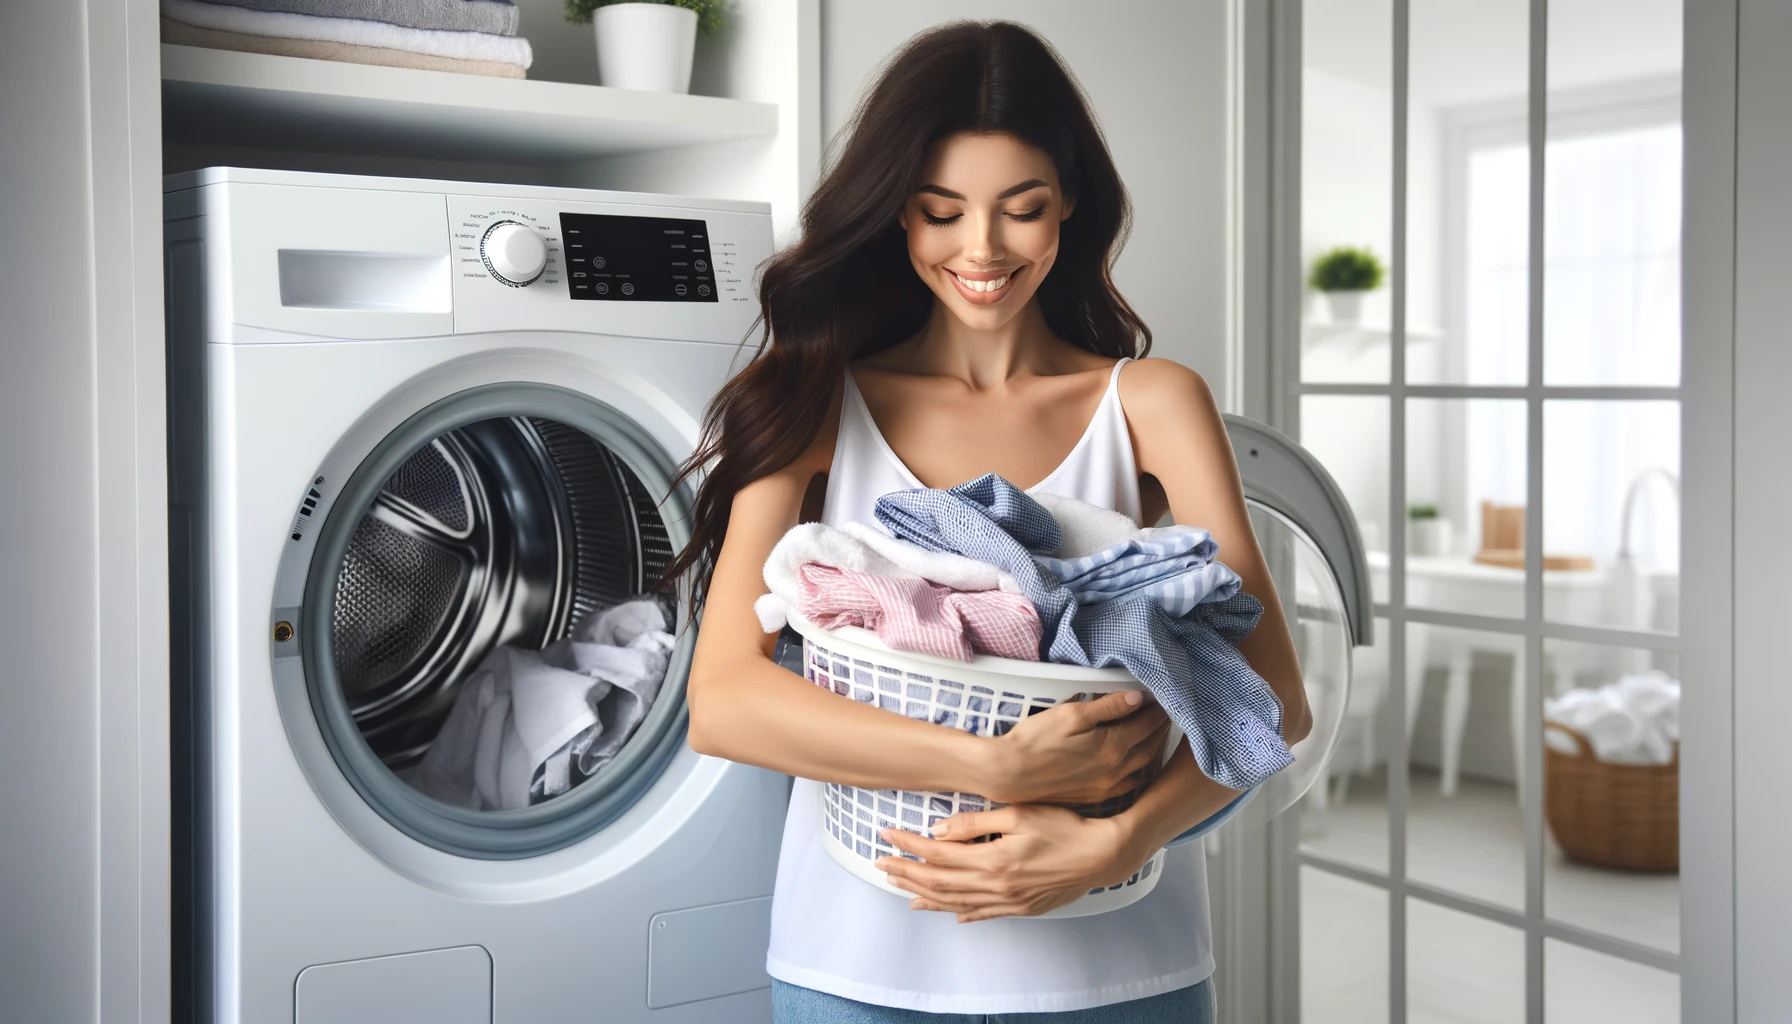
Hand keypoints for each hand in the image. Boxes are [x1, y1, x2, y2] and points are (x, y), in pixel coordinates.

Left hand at [874, 805, 1149, 922]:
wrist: (1102, 855)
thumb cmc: (1064, 826)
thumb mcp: (1019, 812)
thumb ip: (976, 821)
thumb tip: (938, 830)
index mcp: (992, 859)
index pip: (937, 854)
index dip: (908, 845)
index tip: (887, 835)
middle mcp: (996, 885)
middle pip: (939, 881)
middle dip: (907, 872)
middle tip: (881, 865)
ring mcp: (1009, 901)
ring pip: (956, 901)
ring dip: (926, 895)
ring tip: (903, 890)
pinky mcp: (1023, 908)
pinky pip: (985, 914)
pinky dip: (963, 912)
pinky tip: (951, 913)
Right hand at [980, 691, 1170, 805]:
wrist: (1009, 775)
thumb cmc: (1035, 740)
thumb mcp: (1071, 714)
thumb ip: (1108, 706)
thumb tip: (1139, 697)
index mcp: (1113, 747)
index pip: (1146, 724)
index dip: (1156, 708)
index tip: (1162, 696)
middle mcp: (1116, 771)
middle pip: (1149, 746)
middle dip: (1159, 727)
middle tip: (1164, 712)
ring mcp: (1106, 787)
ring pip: (1142, 767)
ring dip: (1152, 748)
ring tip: (1154, 733)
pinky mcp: (1094, 797)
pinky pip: (1128, 783)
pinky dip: (1138, 770)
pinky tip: (1135, 763)